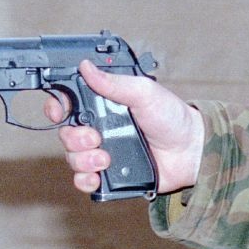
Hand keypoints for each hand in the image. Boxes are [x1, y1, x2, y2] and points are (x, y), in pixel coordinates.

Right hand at [46, 59, 204, 194]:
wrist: (191, 151)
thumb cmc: (173, 118)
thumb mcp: (144, 93)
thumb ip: (114, 83)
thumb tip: (86, 66)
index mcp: (104, 106)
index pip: (68, 104)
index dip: (57, 107)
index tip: (59, 112)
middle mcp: (100, 129)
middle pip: (66, 134)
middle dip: (74, 138)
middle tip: (95, 138)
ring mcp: (104, 153)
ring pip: (73, 158)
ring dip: (82, 160)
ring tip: (105, 158)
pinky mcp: (111, 175)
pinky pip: (85, 181)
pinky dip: (85, 180)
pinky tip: (97, 176)